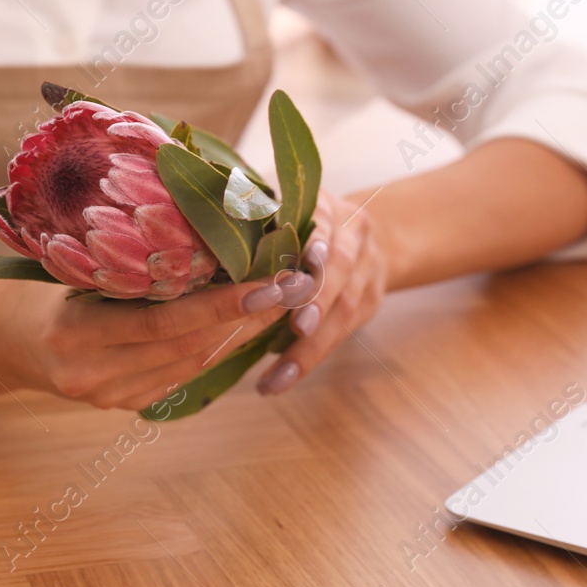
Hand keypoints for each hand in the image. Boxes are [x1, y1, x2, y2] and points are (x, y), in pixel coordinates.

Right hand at [0, 274, 291, 410]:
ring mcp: (107, 396)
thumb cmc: (35, 284)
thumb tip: (202, 230)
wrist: (0, 340)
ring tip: (277, 299)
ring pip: (190, 365)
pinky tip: (239, 324)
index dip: (222, 303)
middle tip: (293, 284)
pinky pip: (179, 377)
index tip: (269, 281)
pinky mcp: (120, 406)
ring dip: (237, 332)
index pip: (166, 322)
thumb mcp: (69, 265)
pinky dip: (212, 349)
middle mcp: (93, 374)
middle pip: (187, 347)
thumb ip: (126, 261)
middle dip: (245, 315)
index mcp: (76, 333)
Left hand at [255, 188, 387, 395]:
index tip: (301, 263)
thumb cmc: (304, 224)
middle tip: (298, 327)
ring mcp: (368, 270)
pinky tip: (283, 379)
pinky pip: (343, 334)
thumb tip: (215, 223)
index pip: (325, 223)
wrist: (370, 236)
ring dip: (312, 346)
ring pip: (345, 309)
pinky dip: (312, 357)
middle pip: (341, 269)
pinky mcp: (370, 302)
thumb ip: (261, 218)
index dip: (314, 244)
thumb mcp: (289, 210)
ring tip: (280, 375)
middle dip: (319, 300)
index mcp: (329, 207)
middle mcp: (354, 236)